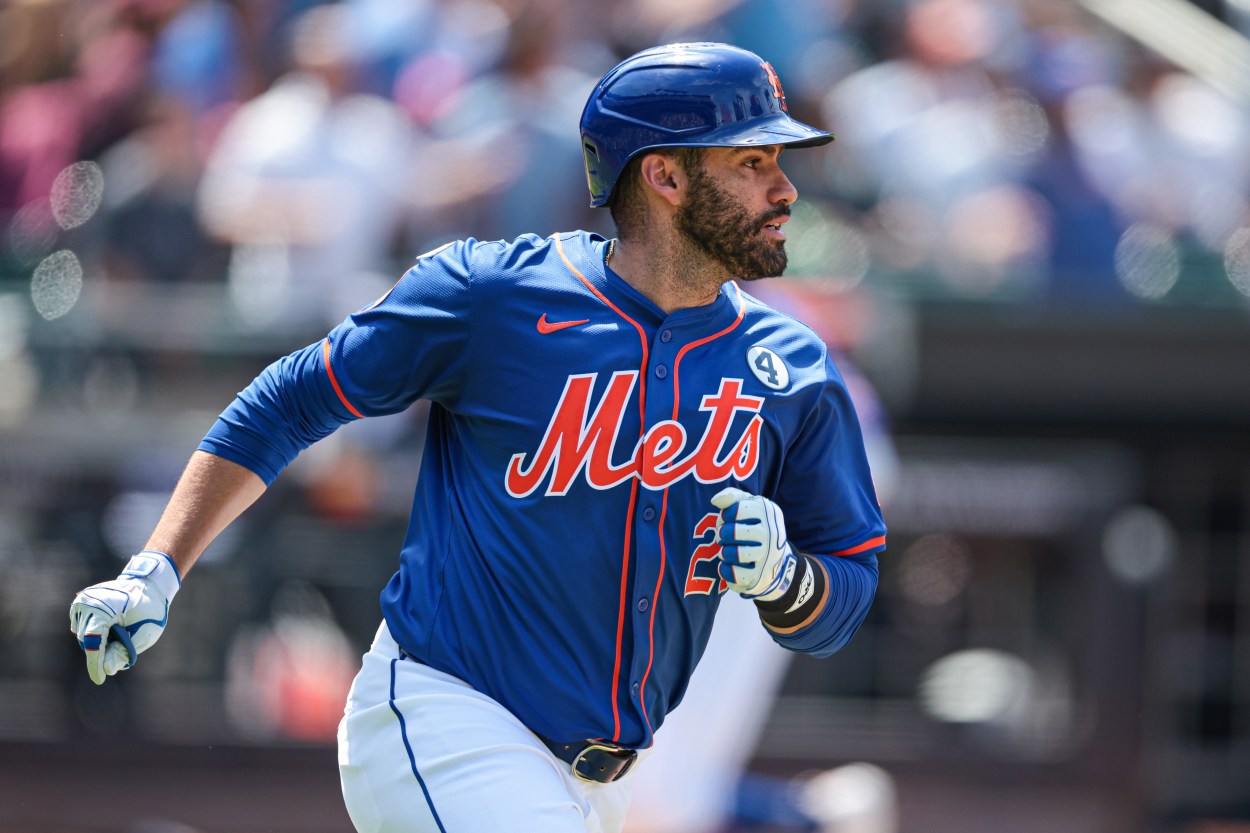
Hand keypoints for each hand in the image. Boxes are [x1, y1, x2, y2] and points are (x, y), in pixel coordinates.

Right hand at [69, 551, 180, 684]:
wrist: (147, 585)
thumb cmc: (149, 608)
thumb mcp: (145, 632)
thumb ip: (124, 651)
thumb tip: (107, 669)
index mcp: (105, 606)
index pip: (95, 641)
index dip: (96, 663)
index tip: (100, 680)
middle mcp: (88, 601)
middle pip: (88, 640)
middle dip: (103, 650)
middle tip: (124, 643)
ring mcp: (81, 601)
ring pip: (84, 636)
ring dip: (99, 641)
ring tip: (119, 631)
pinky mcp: (79, 605)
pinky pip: (82, 629)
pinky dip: (95, 633)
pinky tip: (110, 626)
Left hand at [711, 487, 796, 600]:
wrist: (775, 558)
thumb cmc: (753, 526)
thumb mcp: (748, 505)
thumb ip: (732, 496)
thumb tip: (715, 500)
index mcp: (767, 512)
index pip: (736, 510)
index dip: (724, 516)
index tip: (727, 520)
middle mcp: (771, 533)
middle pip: (732, 532)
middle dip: (722, 534)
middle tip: (723, 537)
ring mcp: (767, 555)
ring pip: (734, 553)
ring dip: (724, 552)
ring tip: (727, 551)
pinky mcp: (760, 575)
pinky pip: (734, 573)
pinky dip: (725, 569)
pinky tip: (728, 565)